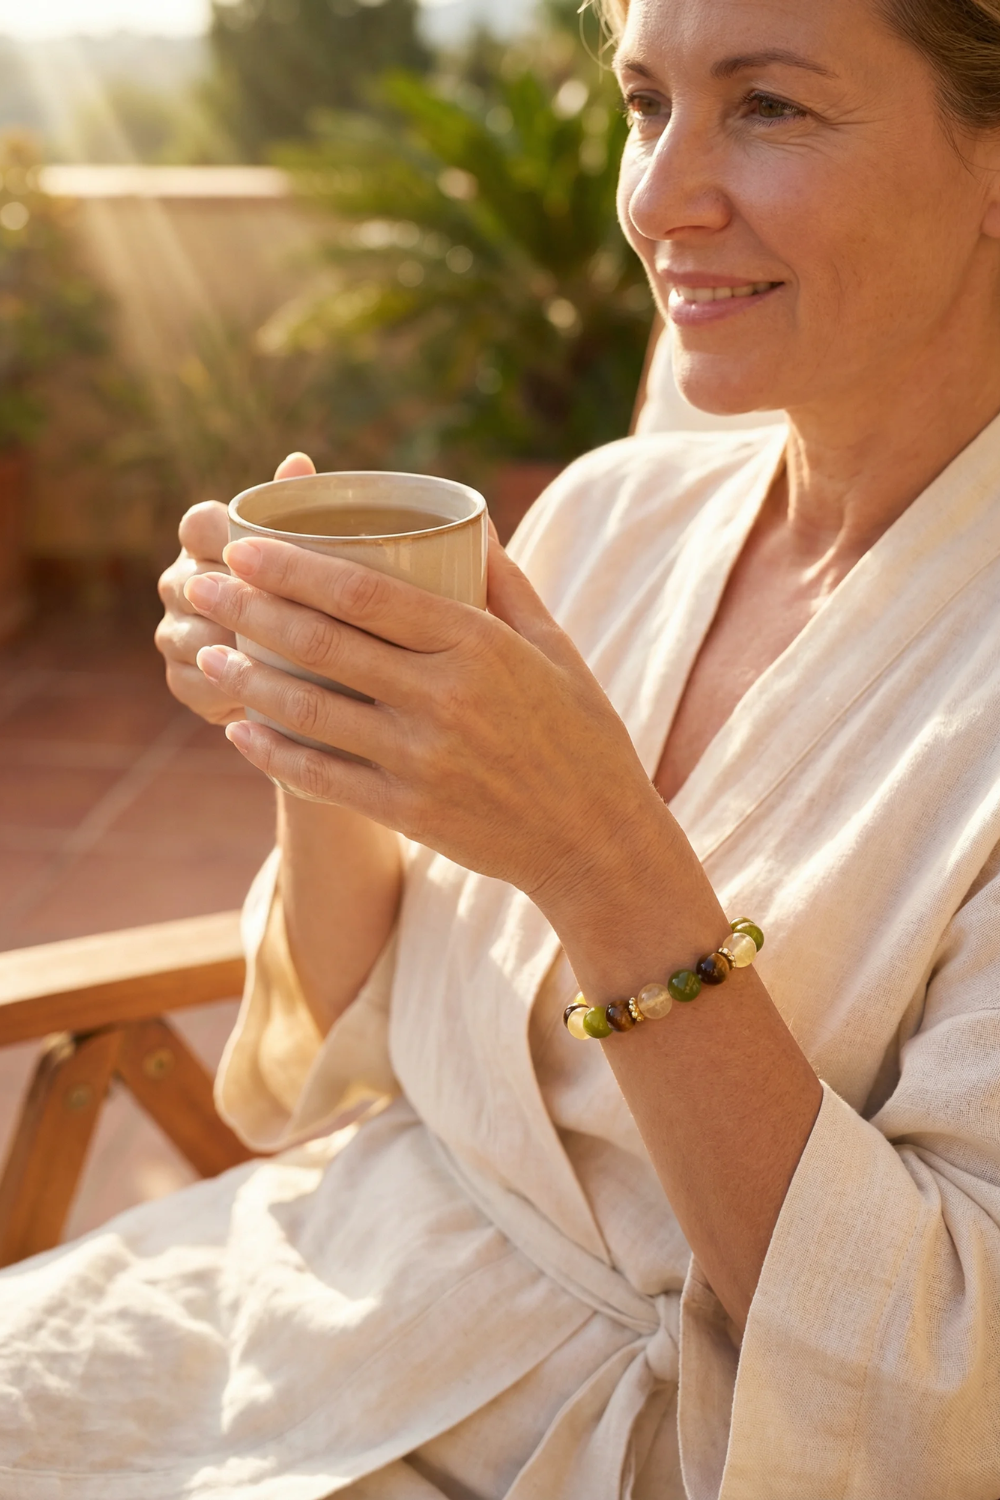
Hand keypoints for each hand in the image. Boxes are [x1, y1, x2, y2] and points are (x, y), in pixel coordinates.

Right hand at [155, 452, 315, 724]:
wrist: (307, 664)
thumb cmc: (311, 588)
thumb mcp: (314, 550)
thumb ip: (300, 507)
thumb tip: (298, 461)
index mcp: (204, 538)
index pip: (199, 524)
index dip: (232, 537)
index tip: (274, 553)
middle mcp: (179, 582)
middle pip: (193, 582)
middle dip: (240, 600)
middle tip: (295, 612)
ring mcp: (174, 633)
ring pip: (192, 635)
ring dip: (235, 646)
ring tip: (285, 656)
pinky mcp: (182, 681)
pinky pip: (197, 683)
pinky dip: (230, 688)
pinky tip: (269, 693)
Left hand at [183, 529, 667, 910]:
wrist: (596, 838)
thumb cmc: (579, 733)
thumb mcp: (555, 646)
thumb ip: (505, 583)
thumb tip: (468, 517)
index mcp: (479, 645)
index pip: (365, 592)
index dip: (294, 567)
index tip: (245, 546)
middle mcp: (445, 697)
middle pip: (324, 642)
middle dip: (250, 608)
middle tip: (202, 582)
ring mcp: (423, 759)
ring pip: (312, 709)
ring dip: (248, 677)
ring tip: (207, 650)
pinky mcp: (410, 812)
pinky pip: (323, 778)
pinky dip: (274, 754)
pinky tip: (239, 731)